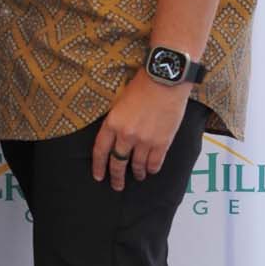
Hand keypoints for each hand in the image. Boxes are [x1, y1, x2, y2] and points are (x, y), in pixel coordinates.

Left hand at [92, 70, 189, 190]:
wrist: (166, 79)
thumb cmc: (143, 85)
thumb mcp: (120, 102)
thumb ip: (116, 121)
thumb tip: (116, 137)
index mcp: (112, 123)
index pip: (100, 151)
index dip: (98, 166)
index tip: (98, 176)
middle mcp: (126, 135)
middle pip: (117, 162)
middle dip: (116, 177)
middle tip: (117, 186)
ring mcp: (145, 140)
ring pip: (137, 165)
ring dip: (136, 173)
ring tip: (137, 176)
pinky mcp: (162, 142)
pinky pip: (155, 163)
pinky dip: (152, 169)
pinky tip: (151, 170)